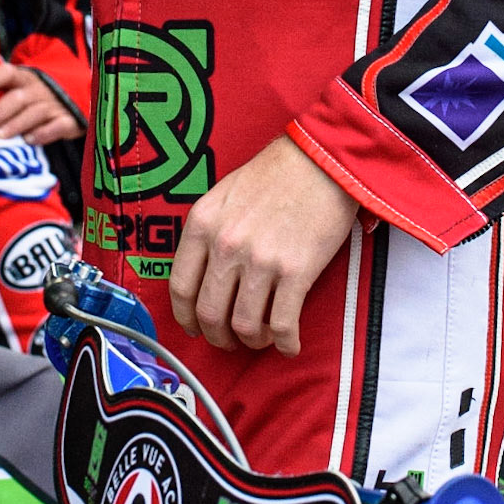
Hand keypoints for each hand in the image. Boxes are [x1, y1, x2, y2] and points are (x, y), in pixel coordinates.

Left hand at [0, 62, 81, 144]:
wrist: (75, 99)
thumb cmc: (34, 97)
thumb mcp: (20, 89)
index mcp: (23, 78)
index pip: (6, 73)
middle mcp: (39, 90)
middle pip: (17, 98)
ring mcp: (55, 104)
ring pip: (34, 113)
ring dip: (15, 125)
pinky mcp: (68, 120)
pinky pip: (57, 126)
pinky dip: (43, 133)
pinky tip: (29, 141)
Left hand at [169, 134, 358, 356]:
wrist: (323, 159)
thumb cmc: (276, 173)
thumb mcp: (223, 193)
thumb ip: (208, 232)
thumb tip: (205, 274)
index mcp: (203, 224)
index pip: (180, 288)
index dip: (186, 317)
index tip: (196, 327)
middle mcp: (226, 245)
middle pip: (210, 313)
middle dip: (218, 336)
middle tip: (229, 340)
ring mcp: (261, 260)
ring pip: (244, 325)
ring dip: (252, 341)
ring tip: (261, 338)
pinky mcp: (296, 271)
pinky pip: (283, 324)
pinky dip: (284, 343)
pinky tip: (288, 344)